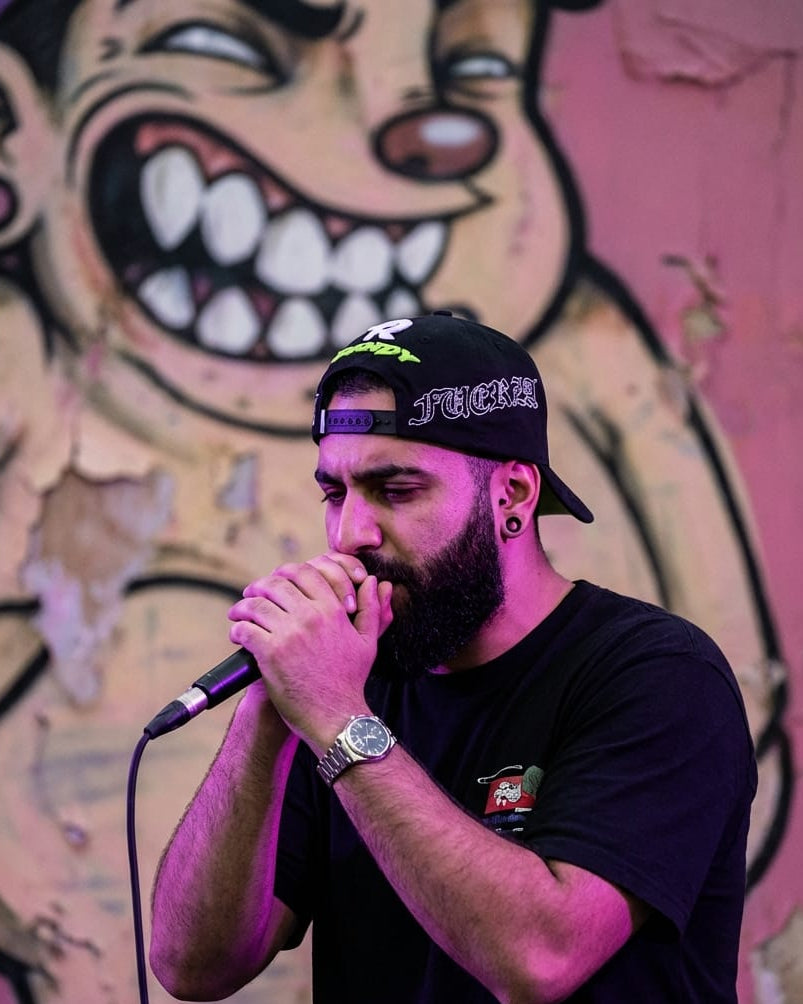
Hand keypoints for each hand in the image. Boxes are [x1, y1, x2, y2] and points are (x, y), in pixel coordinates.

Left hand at [227, 553, 392, 752]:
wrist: (335, 717)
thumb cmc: (350, 681)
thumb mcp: (368, 642)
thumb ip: (371, 609)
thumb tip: (373, 582)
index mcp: (333, 610)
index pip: (304, 572)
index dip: (285, 572)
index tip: (275, 580)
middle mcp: (310, 617)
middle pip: (275, 584)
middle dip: (259, 586)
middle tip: (250, 594)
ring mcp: (289, 634)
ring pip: (256, 605)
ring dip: (243, 607)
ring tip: (238, 615)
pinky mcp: (271, 653)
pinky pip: (246, 630)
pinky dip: (238, 630)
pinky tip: (238, 635)